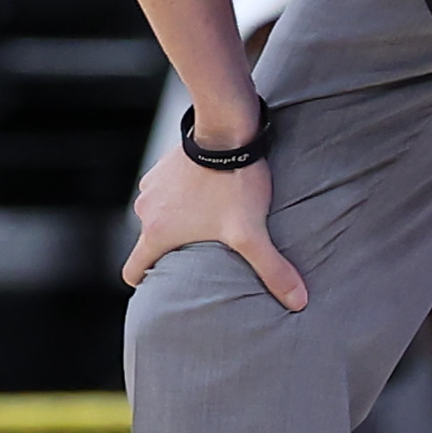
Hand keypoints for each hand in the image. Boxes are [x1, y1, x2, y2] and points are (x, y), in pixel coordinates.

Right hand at [123, 141, 308, 311]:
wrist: (227, 130)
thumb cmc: (234, 183)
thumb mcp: (251, 233)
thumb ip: (272, 270)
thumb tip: (298, 302)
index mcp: (157, 233)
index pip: (133, 271)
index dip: (147, 282)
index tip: (165, 284)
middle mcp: (146, 210)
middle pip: (151, 242)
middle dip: (173, 248)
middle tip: (203, 250)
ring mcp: (152, 186)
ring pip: (159, 215)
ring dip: (177, 219)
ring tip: (209, 218)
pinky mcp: (163, 166)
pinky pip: (167, 191)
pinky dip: (181, 195)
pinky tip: (208, 192)